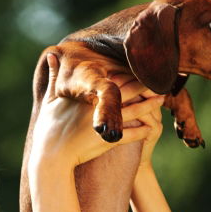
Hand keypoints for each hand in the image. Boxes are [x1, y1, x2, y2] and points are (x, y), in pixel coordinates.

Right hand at [30, 55, 164, 169]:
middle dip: (143, 84)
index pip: (112, 78)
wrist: (51, 157)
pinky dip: (142, 131)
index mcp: (85, 94)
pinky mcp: (108, 140)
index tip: (138, 66)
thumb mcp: (49, 100)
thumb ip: (54, 77)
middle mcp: (97, 106)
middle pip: (127, 91)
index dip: (127, 72)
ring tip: (162, 99)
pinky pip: (130, 135)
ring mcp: (104, 123)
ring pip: (133, 111)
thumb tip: (52, 54)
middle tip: (159, 78)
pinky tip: (152, 128)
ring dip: (150, 105)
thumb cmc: (48, 129)